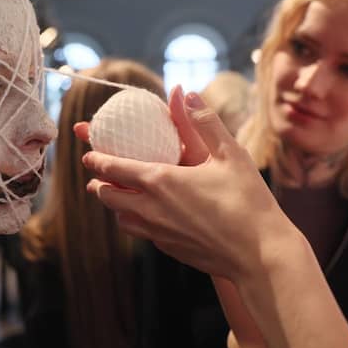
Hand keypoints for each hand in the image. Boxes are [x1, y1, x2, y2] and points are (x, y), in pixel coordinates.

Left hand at [82, 90, 300, 280]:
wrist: (259, 255)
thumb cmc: (247, 201)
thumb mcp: (230, 154)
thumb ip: (204, 121)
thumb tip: (185, 92)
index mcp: (160, 181)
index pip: (114, 168)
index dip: (97, 159)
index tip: (88, 154)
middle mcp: (151, 209)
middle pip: (108, 196)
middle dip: (99, 183)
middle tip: (97, 175)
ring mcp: (158, 233)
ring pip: (121, 218)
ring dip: (115, 205)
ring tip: (117, 195)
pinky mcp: (169, 249)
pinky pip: (141, 233)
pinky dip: (135, 221)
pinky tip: (147, 216)